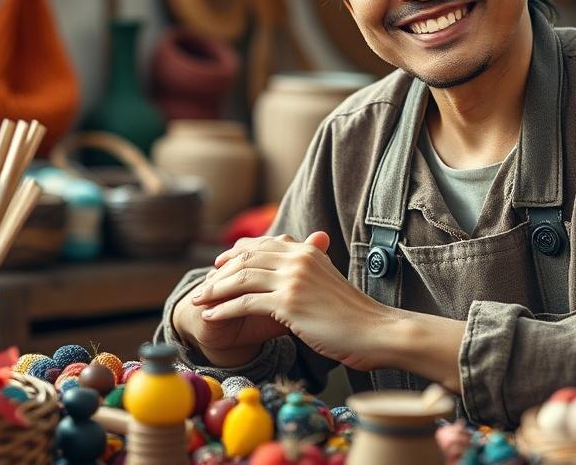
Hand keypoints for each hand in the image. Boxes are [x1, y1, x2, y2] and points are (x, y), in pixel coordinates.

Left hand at [192, 231, 391, 371]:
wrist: (377, 331)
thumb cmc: (356, 316)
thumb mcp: (329, 284)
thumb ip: (309, 274)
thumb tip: (291, 278)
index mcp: (308, 251)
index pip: (263, 244)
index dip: (238, 252)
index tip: (220, 263)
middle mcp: (299, 259)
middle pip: (247, 258)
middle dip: (220, 271)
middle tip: (203, 285)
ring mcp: (293, 279)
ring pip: (242, 277)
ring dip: (215, 289)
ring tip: (199, 300)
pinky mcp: (289, 303)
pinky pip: (245, 302)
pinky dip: (224, 309)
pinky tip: (211, 316)